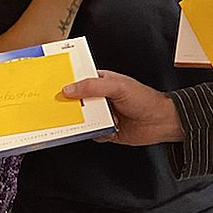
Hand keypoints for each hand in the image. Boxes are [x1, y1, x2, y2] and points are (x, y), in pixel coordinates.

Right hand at [62, 70, 183, 145]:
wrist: (161, 122)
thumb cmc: (144, 99)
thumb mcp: (117, 87)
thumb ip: (92, 87)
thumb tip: (69, 89)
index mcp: (102, 81)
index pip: (79, 79)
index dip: (66, 82)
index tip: (51, 86)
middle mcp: (100, 98)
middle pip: (77, 100)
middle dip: (68, 104)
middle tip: (55, 107)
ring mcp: (103, 114)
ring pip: (82, 118)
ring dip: (80, 120)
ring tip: (76, 120)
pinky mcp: (107, 130)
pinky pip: (92, 133)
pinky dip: (93, 133)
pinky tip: (100, 130)